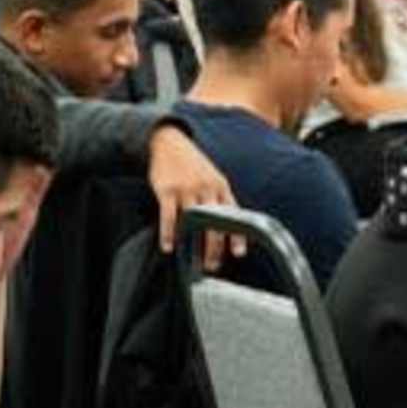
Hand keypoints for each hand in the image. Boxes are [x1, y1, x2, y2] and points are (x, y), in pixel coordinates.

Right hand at [146, 124, 236, 256]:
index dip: (237, 235)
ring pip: (194, 222)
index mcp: (221, 186)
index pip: (233, 215)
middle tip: (212, 265)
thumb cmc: (192, 165)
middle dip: (215, 247)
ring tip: (193, 263)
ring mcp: (187, 188)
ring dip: (194, 245)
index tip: (239, 253)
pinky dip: (168, 233)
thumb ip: (220, 199)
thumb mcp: (213, 177)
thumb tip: (227, 226)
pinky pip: (169, 216)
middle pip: (215, 223)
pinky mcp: (167, 189)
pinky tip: (168, 247)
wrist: (169, 142)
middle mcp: (207, 188)